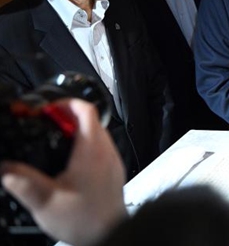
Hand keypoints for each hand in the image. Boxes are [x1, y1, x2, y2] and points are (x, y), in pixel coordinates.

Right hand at [0, 99, 127, 245]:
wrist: (109, 236)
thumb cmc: (85, 221)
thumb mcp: (46, 201)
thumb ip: (23, 183)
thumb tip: (5, 169)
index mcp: (92, 151)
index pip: (85, 110)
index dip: (65, 103)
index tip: (47, 109)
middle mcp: (106, 152)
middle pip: (89, 120)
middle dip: (65, 118)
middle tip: (45, 125)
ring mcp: (111, 161)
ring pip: (95, 134)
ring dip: (75, 132)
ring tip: (53, 142)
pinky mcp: (112, 172)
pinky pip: (99, 149)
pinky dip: (83, 146)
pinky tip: (66, 163)